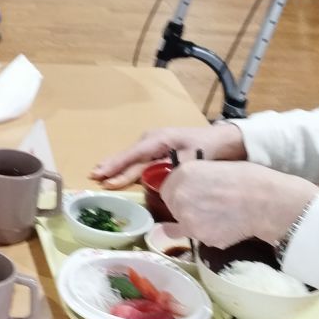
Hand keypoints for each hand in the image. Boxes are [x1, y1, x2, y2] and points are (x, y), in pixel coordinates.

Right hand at [90, 123, 246, 187]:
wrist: (224, 140)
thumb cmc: (207, 147)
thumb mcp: (190, 159)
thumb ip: (169, 168)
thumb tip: (151, 179)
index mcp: (158, 139)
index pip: (133, 155)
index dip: (117, 165)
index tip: (102, 173)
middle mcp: (152, 140)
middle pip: (129, 157)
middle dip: (111, 166)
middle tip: (94, 176)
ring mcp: (154, 144)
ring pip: (132, 159)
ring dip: (116, 167)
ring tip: (99, 174)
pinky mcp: (158, 151)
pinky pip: (138, 160)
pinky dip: (126, 167)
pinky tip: (115, 172)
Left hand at [160, 161, 318, 248]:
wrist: (266, 201)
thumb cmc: (247, 178)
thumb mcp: (213, 166)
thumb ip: (191, 177)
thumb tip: (184, 188)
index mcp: (182, 175)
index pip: (166, 187)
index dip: (179, 190)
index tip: (192, 191)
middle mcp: (179, 198)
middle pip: (173, 206)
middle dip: (185, 205)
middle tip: (208, 203)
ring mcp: (188, 221)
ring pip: (183, 223)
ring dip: (194, 220)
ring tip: (218, 215)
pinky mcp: (201, 238)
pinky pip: (198, 235)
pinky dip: (207, 232)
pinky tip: (223, 225)